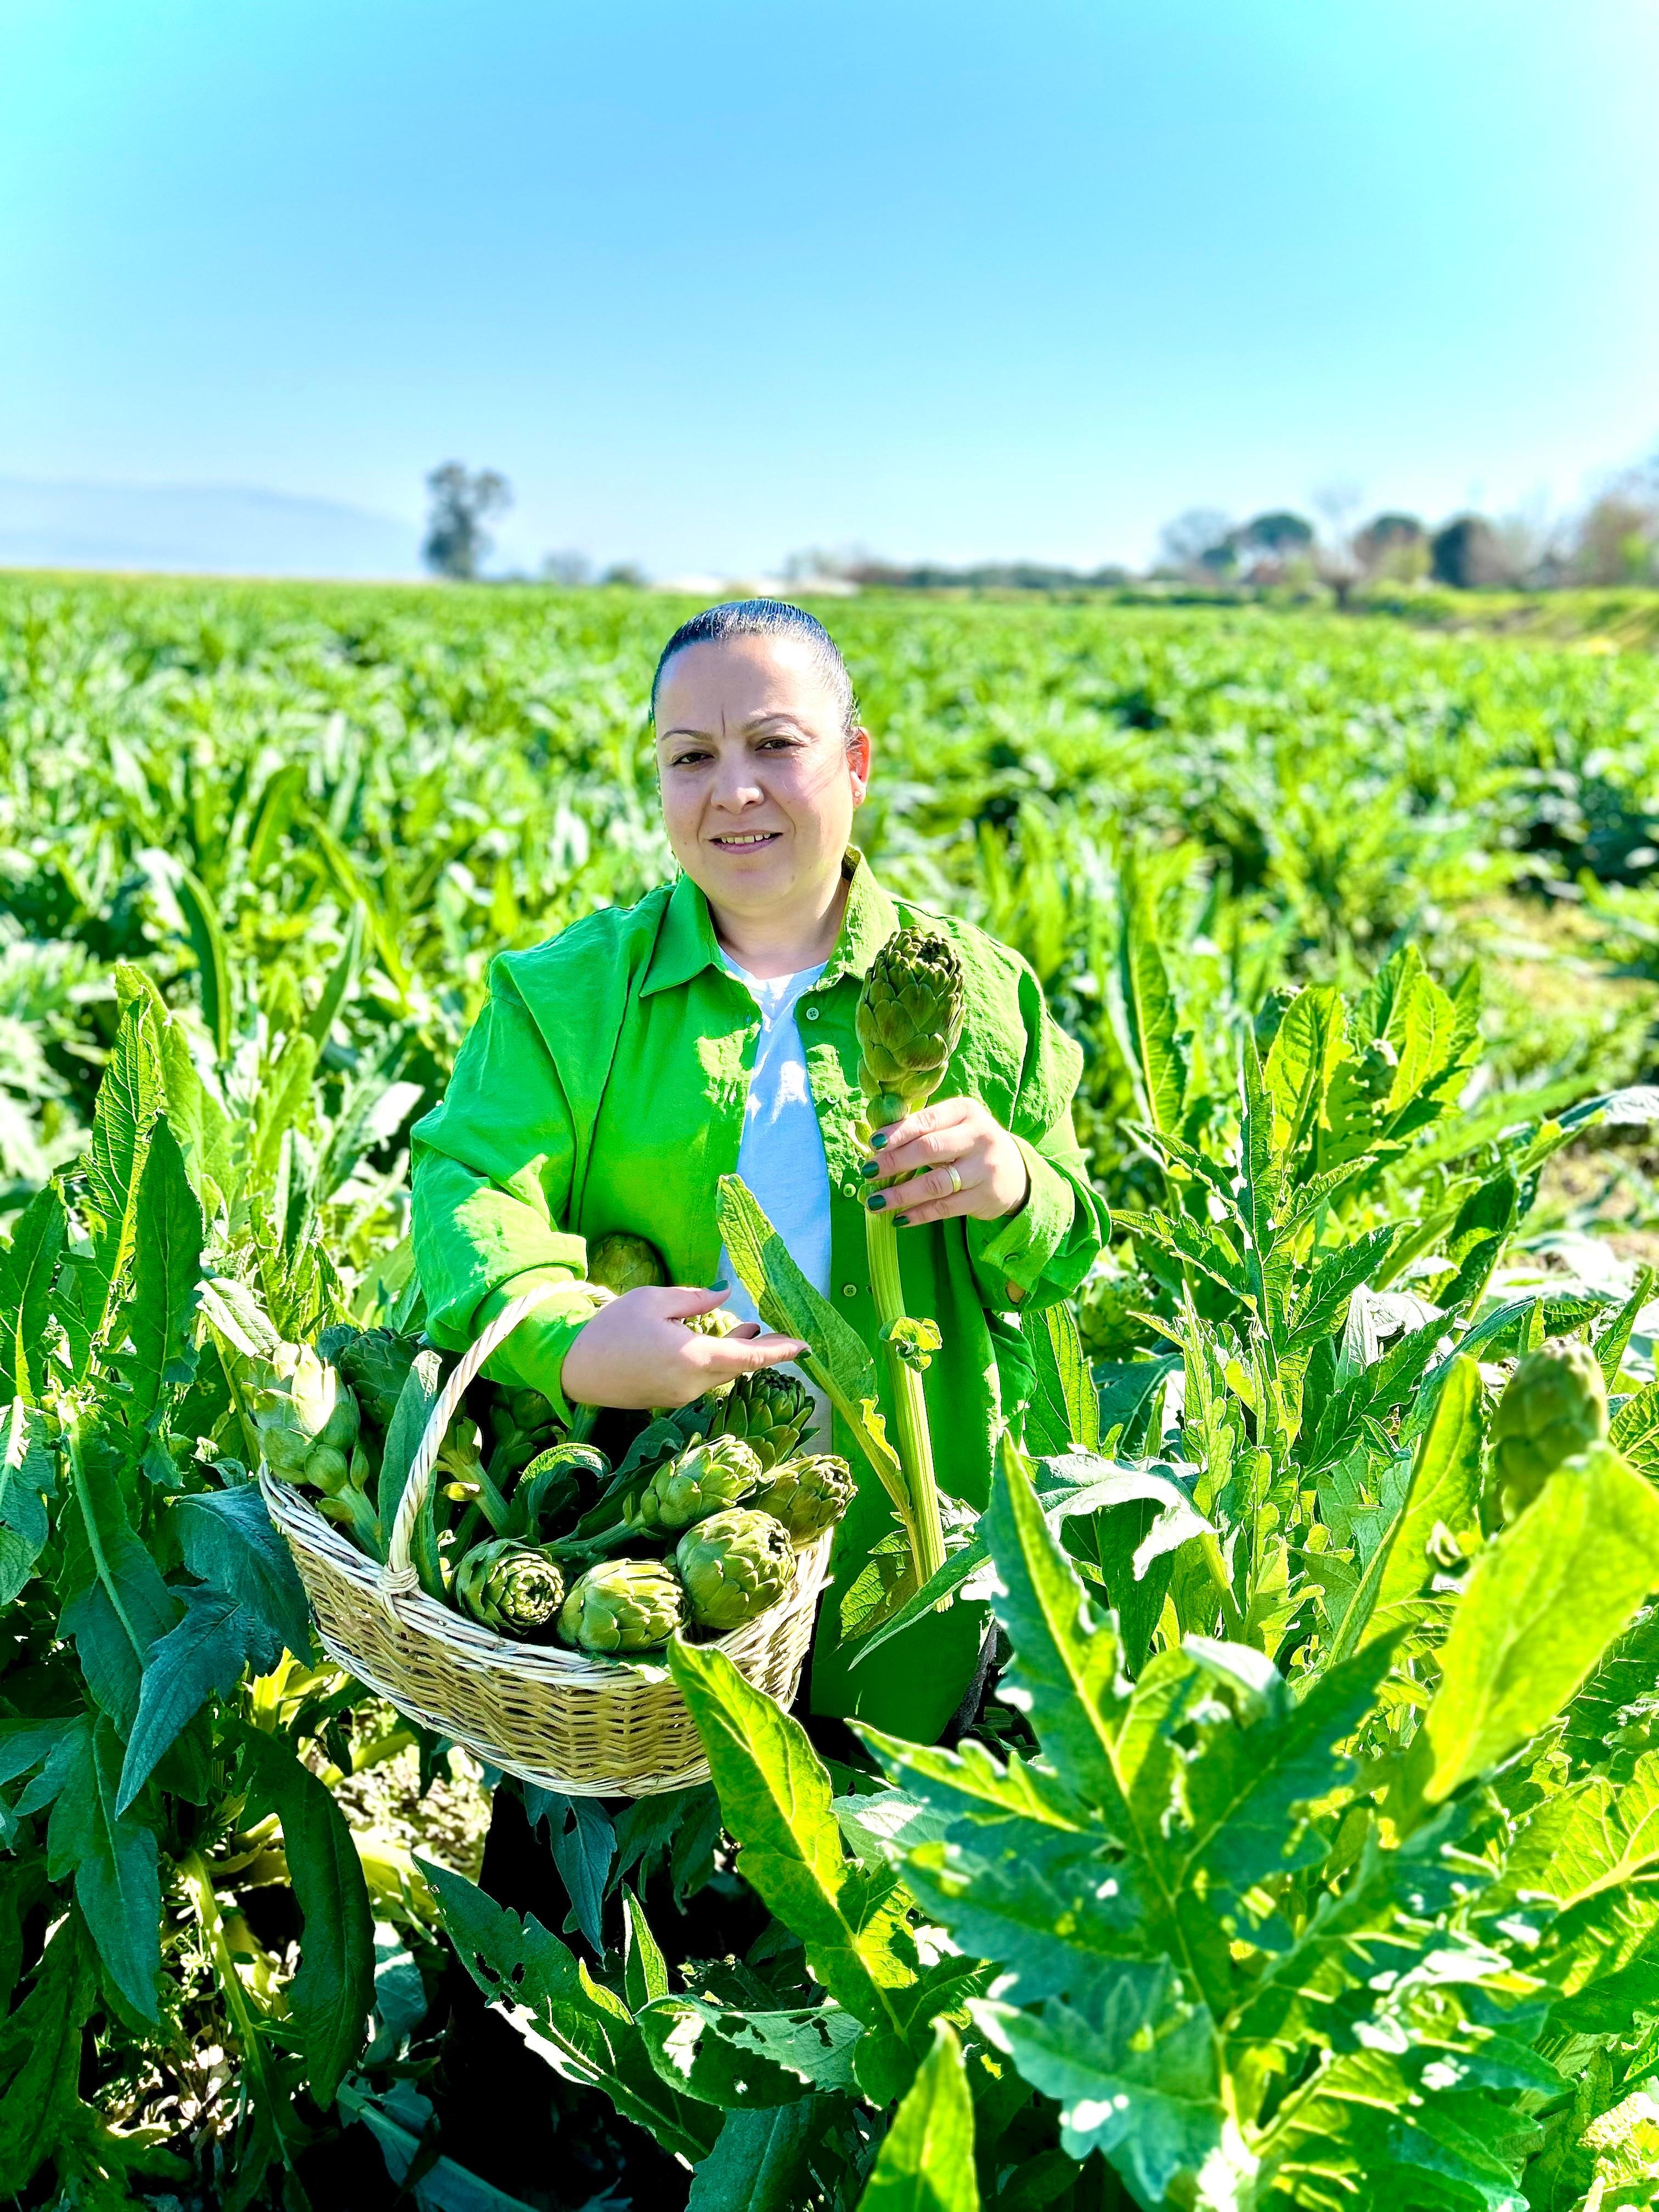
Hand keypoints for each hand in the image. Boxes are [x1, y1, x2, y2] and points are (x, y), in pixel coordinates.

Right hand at [559, 1285, 805, 1411]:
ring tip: (752, 1328)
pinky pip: (703, 1379)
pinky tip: (718, 1342)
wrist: (573, 1368)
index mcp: (694, 1358)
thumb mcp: (654, 1300)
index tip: (805, 1346)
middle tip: (785, 1333)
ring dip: (738, 1353)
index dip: (780, 1351)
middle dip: (763, 1350)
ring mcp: (680, 1396)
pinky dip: (717, 1361)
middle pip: (739, 1367)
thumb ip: (695, 1299)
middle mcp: (693, 1384)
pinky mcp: (668, 1399)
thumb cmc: (611, 1329)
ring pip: (721, 1373)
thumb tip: (726, 1295)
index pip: (749, 1357)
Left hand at [863, 1097, 1028, 1228]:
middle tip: (867, 1172)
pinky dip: (918, 1214)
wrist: (1015, 1171)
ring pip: (935, 1183)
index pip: (926, 1121)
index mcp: (966, 1111)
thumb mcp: (954, 1125)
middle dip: (894, 1162)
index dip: (897, 1133)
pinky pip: (945, 1208)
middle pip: (929, 1149)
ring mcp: (984, 1168)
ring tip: (874, 1202)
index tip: (873, 1144)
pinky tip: (898, 1218)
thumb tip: (875, 1144)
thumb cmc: (969, 1144)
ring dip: (900, 1195)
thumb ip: (923, 1129)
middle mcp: (979, 1136)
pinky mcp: (984, 1196)